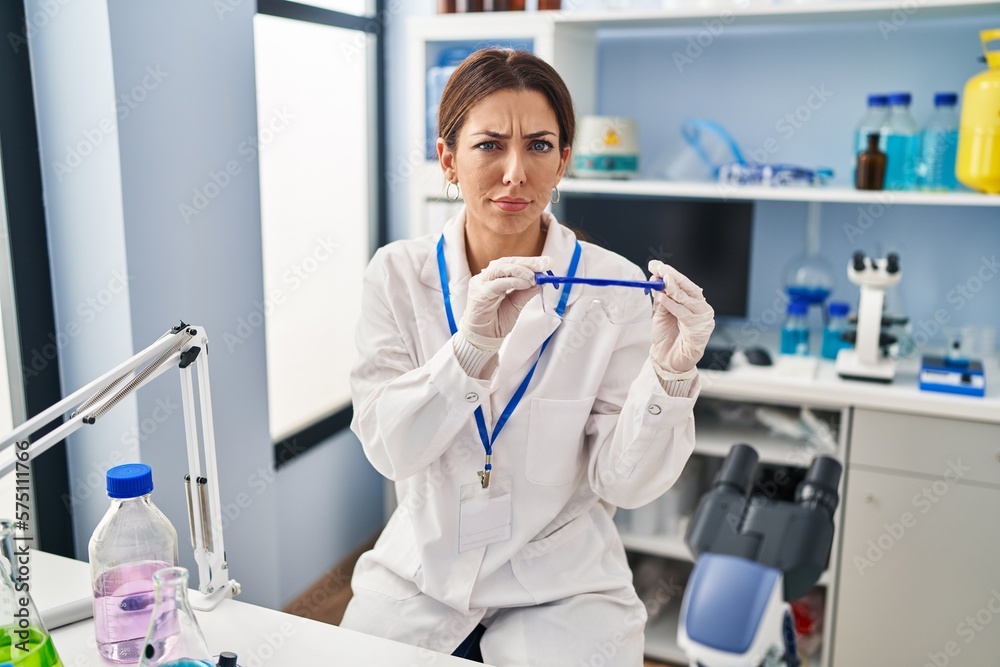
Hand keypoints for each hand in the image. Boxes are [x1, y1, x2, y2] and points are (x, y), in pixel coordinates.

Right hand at [460, 256, 552, 349]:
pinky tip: (526, 283)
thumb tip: (541, 281)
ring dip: (520, 271)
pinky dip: (513, 281)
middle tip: (544, 265)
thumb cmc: (497, 321)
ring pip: (501, 269)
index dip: (529, 262)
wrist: (484, 338)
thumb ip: (526, 292)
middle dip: (527, 263)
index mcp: (494, 277)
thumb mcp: (517, 304)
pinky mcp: (479, 293)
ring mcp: (480, 284)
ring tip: (534, 277)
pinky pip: (497, 283)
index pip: (512, 263)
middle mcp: (486, 277)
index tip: (546, 263)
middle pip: (507, 262)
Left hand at [647, 260, 715, 374]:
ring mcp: (703, 317)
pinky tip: (663, 298)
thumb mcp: (661, 313)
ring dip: (673, 288)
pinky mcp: (701, 329)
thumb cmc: (667, 337)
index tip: (655, 264)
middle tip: (660, 268)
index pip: (682, 283)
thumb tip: (655, 278)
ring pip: (687, 299)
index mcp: (692, 301)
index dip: (669, 273)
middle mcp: (700, 307)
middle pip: (688, 287)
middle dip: (673, 276)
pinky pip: (684, 314)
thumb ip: (662, 297)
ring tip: (662, 280)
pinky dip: (673, 305)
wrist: (670, 361)